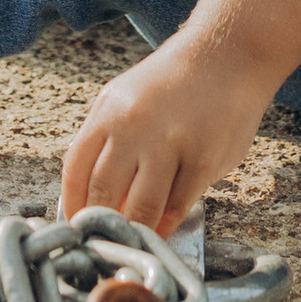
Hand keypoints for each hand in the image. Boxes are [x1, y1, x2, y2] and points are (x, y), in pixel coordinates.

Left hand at [61, 38, 268, 233]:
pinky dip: (165, 227)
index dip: (73, 206)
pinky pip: (177, 207)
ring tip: (131, 246)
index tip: (78, 228)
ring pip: (141, 209)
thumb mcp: (126, 97)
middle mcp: (134, 125)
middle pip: (103, 194)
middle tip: (103, 247)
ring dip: (134, 234)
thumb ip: (107, 141)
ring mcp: (170, 143)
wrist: (227, 54)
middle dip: (101, 227)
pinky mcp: (203, 160)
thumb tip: (93, 198)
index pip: (75, 169)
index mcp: (109, 110)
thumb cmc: (173, 82)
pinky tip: (161, 233)